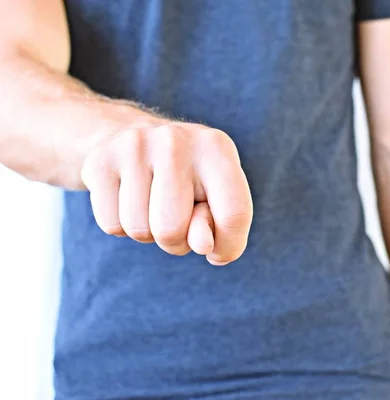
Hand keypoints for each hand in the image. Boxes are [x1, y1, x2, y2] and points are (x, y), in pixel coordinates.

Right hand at [80, 120, 252, 264]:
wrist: (135, 139)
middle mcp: (175, 140)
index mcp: (217, 147)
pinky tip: (129, 199)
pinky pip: (111, 225)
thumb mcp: (219, 197)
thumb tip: (202, 244)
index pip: (234, 213)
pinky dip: (121, 226)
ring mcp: (133, 146)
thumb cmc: (189, 180)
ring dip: (148, 234)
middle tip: (176, 216)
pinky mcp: (99, 160)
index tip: (218, 247)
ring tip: (153, 204)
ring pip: (139, 230)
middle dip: (176, 241)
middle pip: (173, 229)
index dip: (228, 244)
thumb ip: (224, 225)